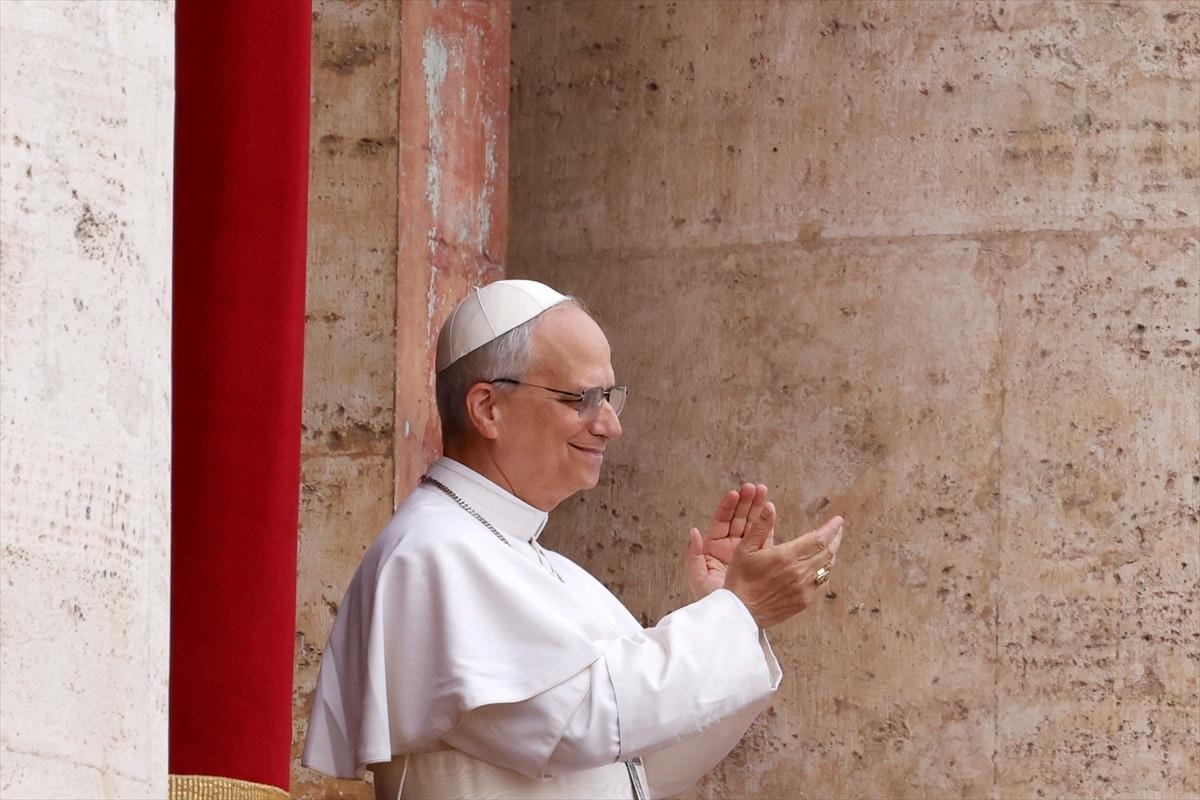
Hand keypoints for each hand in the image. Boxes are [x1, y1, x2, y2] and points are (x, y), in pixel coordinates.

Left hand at [685, 483, 771, 598]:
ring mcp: (745, 551)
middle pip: (738, 518)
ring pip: (751, 524)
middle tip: (754, 487)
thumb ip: (694, 555)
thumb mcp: (697, 577)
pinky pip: (764, 538)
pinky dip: (768, 525)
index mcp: (714, 547)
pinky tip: (772, 511)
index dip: (728, 507)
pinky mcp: (758, 558)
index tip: (735, 494)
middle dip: (745, 502)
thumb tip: (693, 531)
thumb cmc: (710, 599)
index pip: (721, 521)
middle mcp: (729, 546)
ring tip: (764, 491)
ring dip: (757, 508)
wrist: (730, 617)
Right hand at [725, 514, 844, 628]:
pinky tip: (823, 567)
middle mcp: (800, 572)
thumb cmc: (740, 579)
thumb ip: (760, 526)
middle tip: (838, 529)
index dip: (831, 528)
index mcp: (787, 556)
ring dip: (832, 554)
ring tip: (832, 544)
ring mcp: (804, 588)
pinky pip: (823, 583)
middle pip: (828, 552)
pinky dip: (826, 571)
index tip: (837, 520)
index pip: (819, 539)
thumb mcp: (745, 548)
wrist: (740, 612)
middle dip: (835, 538)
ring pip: (827, 568)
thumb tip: (770, 507)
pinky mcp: (804, 601)